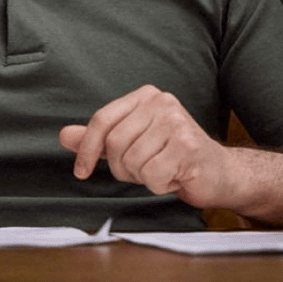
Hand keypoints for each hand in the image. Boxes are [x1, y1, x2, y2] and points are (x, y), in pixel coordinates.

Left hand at [59, 85, 235, 209]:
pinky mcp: (188, 145)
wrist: (218, 172)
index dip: (87, 149)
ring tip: (162, 170)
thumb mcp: (130, 144)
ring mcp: (176, 121)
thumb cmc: (171, 156)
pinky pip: (151, 175)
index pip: (101, 119)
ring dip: (143, 177)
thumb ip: (99, 138)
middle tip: (143, 170)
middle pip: (115, 143)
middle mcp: (161, 102)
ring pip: (132, 162)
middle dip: (122, 168)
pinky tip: (174, 176)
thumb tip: (64, 135)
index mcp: (145, 96)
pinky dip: (158, 185)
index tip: (81, 171)